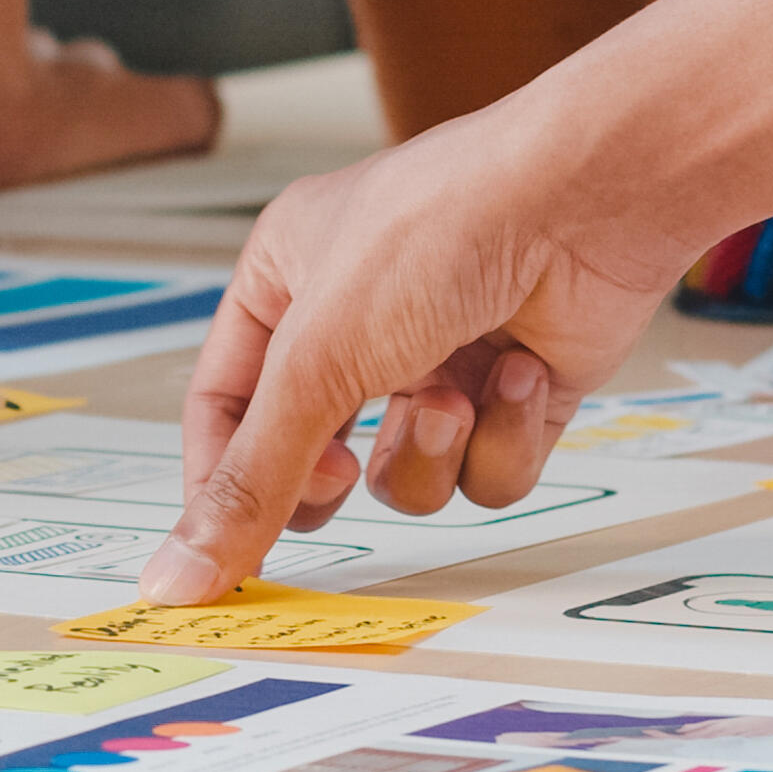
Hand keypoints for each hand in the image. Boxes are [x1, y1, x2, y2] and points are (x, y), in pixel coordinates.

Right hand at [147, 112, 691, 605]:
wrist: (591, 200)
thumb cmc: (443, 226)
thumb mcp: (318, 359)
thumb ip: (253, 476)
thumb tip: (181, 571)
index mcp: (288, 278)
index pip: (224, 403)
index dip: (221, 480)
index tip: (224, 551)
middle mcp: (362, 319)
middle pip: (313, 451)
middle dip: (335, 474)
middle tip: (340, 473)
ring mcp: (442, 357)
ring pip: (406, 472)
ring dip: (431, 449)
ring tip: (456, 393)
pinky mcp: (516, 392)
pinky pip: (486, 470)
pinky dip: (504, 436)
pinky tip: (522, 373)